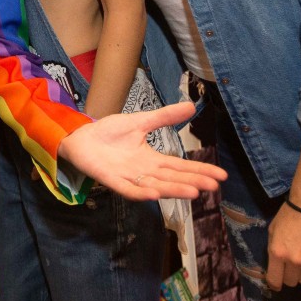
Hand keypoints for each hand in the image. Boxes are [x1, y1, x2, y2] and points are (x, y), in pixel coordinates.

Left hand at [58, 102, 225, 200]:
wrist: (80, 136)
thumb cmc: (109, 132)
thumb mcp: (141, 121)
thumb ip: (164, 117)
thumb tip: (191, 106)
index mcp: (152, 160)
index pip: (180, 166)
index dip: (199, 170)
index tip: (220, 175)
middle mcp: (144, 172)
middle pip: (172, 179)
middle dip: (192, 182)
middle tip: (214, 186)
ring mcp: (128, 178)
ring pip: (155, 186)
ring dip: (173, 190)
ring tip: (193, 192)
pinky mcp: (111, 180)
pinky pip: (129, 190)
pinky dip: (142, 193)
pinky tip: (156, 195)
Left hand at [266, 200, 300, 289]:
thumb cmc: (289, 215)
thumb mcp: (272, 231)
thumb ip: (273, 249)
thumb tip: (274, 264)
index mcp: (277, 253)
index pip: (274, 281)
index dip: (274, 284)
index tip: (276, 282)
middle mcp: (294, 262)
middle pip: (291, 283)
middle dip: (289, 276)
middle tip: (291, 267)